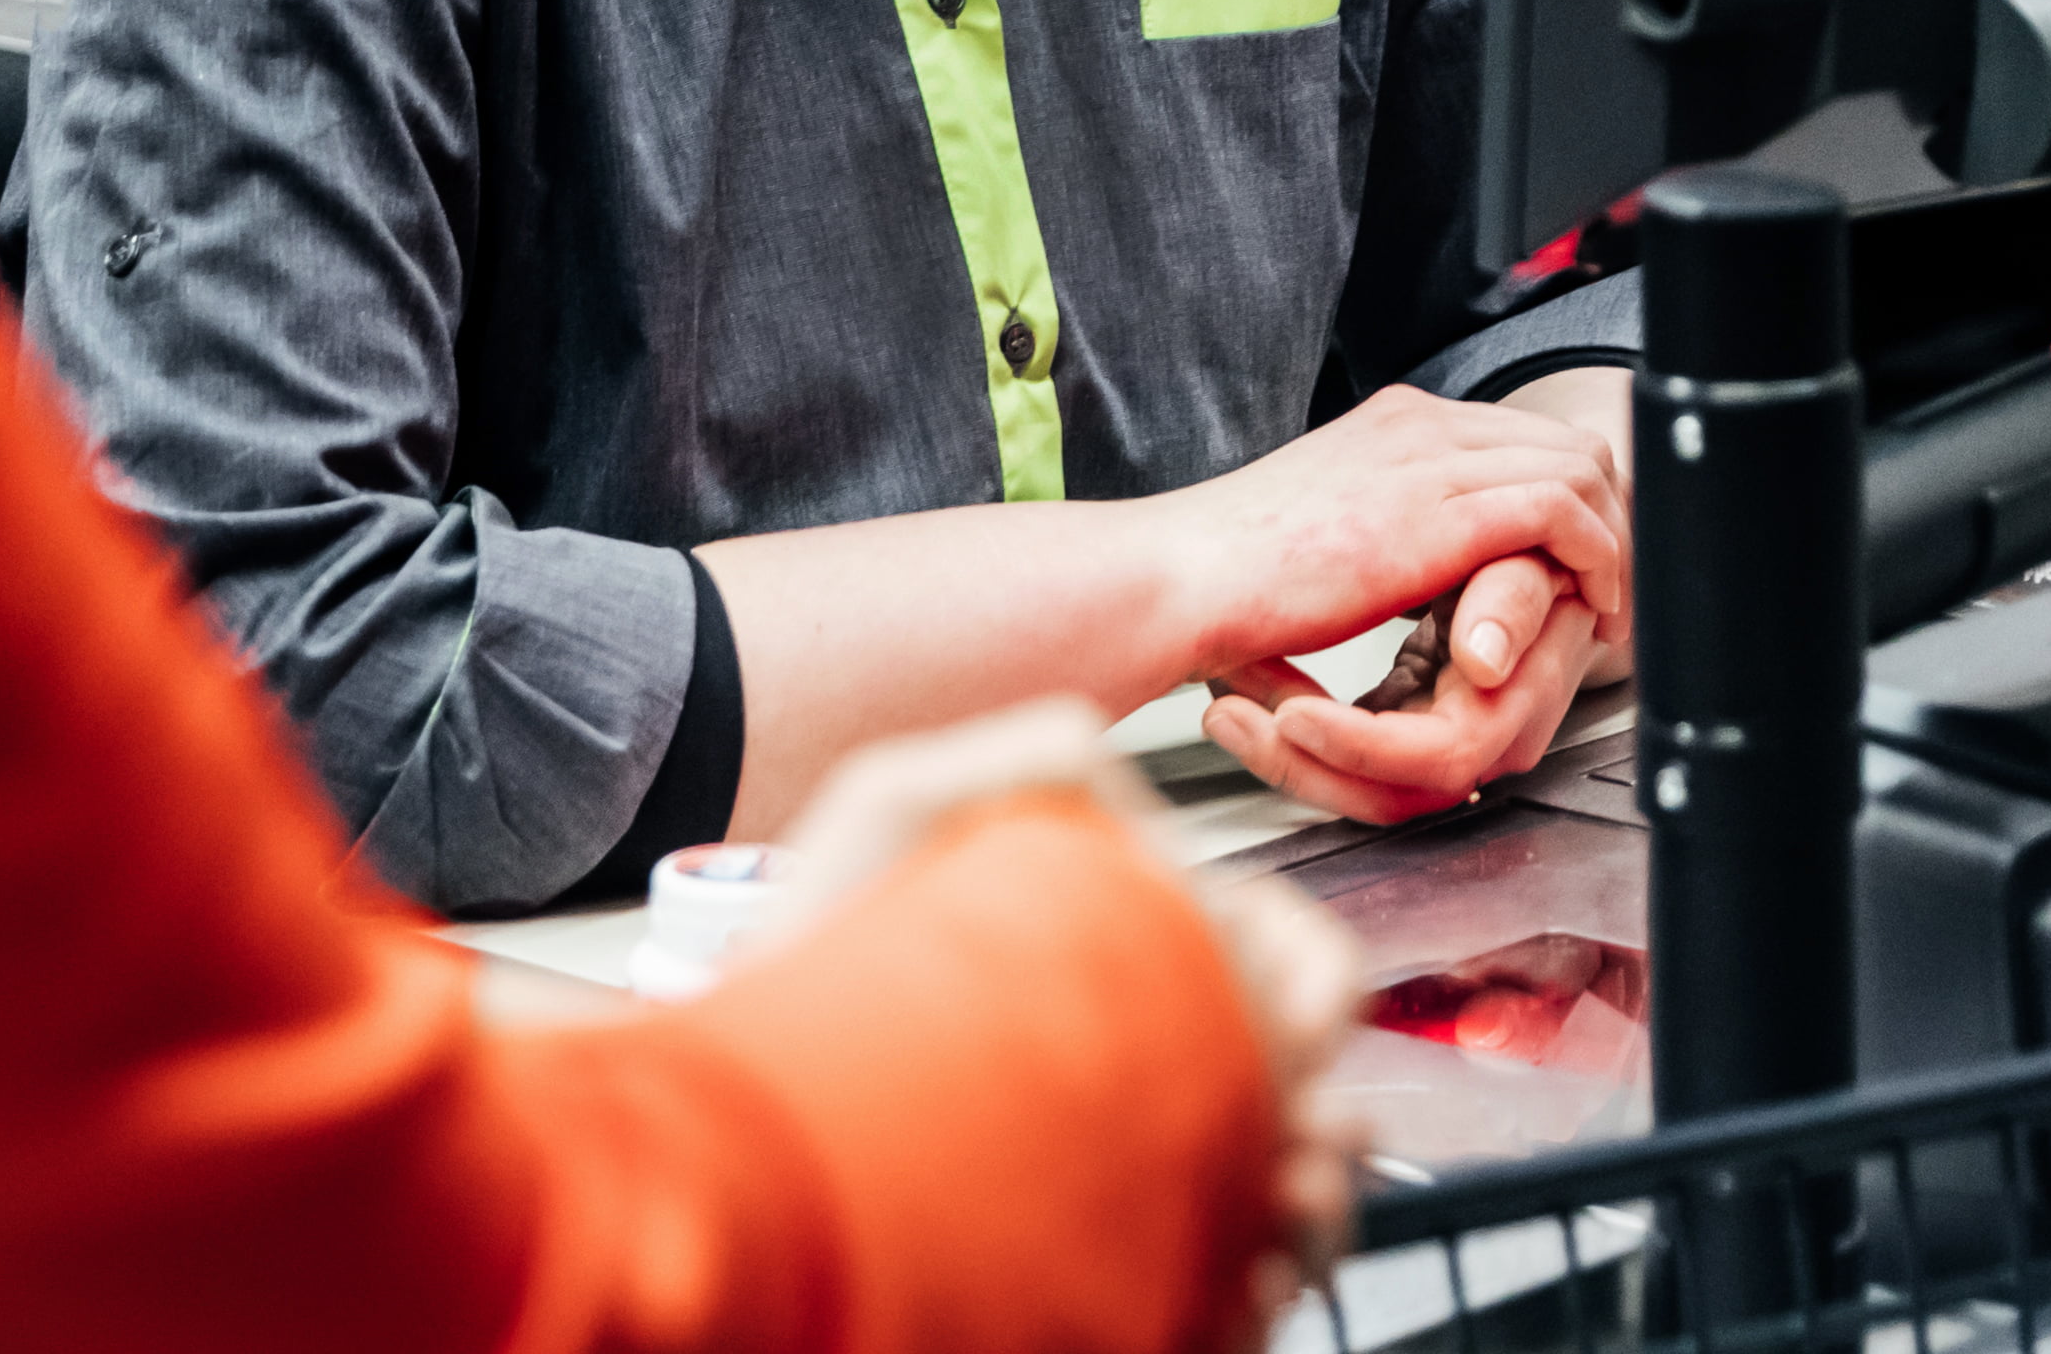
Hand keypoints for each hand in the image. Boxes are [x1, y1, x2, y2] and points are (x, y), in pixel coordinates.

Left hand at [774, 701, 1357, 1338]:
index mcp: (1131, 959)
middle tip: (1287, 1122)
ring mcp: (1136, 1183)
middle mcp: (1147, 1072)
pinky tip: (1228, 1275)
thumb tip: (1102, 751)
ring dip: (1313, 1202)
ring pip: (1296, 1200)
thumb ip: (1004, 757)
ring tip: (1263, 1203)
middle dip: (1322, 1103)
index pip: (1283, 960)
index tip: (1289, 1004)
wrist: (728, 1125)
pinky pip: (1233, 1307)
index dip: (1310, 976)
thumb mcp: (891, 815)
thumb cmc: (802, 974)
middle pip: (1308, 1087)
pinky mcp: (1115, 1281)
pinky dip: (1261, 1292)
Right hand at [1142, 382, 1631, 689]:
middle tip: (1613, 588)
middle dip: (1608, 514)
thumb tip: (1408, 569)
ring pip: (1578, 466)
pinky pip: (1561, 508)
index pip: (1519, 434)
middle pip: (1565, 440)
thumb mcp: (1324, 530)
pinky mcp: (1438, 512)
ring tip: (1611, 605)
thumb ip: (1380, 530)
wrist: (1182, 578)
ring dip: (1613, 539)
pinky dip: (1595, 555)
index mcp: (1391, 424)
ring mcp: (1428, 458)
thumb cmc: (1228, 578)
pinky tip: (1591, 602)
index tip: (1579, 562)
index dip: (1569, 497)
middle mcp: (1417, 424)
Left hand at [1204, 578, 1606, 823]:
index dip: (1363, 746)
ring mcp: (1440, 743)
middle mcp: (1482, 746)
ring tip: (1224, 705)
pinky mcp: (1407, 729)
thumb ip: (1512, 601)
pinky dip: (1292, 732)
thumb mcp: (1525, 560)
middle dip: (1301, 763)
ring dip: (1282, 753)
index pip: (1438, 756)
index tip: (1291, 714)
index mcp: (1511, 710)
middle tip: (1229, 714)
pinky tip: (1246, 696)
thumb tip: (1484, 661)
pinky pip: (1348, 760)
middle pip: (1389, 792)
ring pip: (1361, 787)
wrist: (1548, 566)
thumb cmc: (1538, 559)